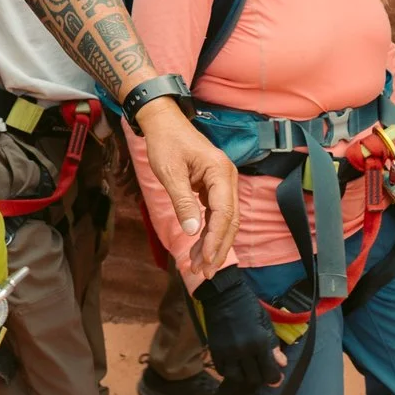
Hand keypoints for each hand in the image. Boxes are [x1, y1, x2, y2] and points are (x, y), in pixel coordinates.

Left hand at [135, 100, 238, 270]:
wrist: (164, 122)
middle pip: (230, 220)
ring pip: (224, 220)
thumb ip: (182, 202)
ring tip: (199, 266)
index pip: (224, 212)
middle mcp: (228, 178)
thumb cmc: (165, 142)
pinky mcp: (214, 187)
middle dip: (217, 248)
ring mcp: (223, 182)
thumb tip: (192, 231)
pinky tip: (198, 248)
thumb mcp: (169, 173)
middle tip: (205, 272)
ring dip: (213, 244)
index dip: (216, 239)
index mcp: (220, 172)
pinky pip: (216, 214)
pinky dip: (208, 232)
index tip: (206, 260)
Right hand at [193, 268, 282, 390]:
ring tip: (247, 370)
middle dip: (260, 378)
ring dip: (243, 377)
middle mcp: (243, 350)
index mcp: (259, 342)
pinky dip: (229, 372)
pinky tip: (234, 366)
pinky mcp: (215, 351)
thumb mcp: (266, 322)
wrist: (224, 295)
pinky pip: (222, 371)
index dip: (274, 378)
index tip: (276, 378)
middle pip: (253, 378)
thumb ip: (273, 345)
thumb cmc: (249, 306)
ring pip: (236, 377)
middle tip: (261, 371)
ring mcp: (227, 352)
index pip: (269, 372)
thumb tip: (282, 364)